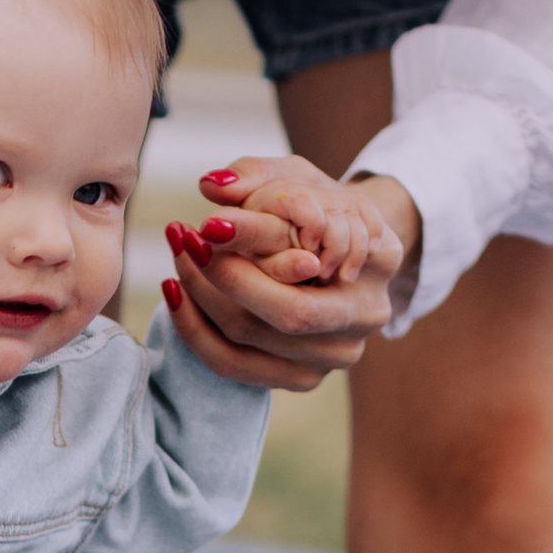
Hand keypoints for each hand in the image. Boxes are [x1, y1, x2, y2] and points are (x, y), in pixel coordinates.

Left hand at [159, 159, 418, 390]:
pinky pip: (234, 366)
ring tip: (177, 257)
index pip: (302, 282)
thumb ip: (255, 175)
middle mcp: (366, 319)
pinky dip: (194, 331)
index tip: (204, 226)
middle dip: (216, 280)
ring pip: (247, 345)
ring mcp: (335, 358)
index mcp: (378, 267)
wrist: (338, 249)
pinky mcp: (302, 378)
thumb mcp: (296, 177)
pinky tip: (174, 293)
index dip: (245, 260)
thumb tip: (211, 186)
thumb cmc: (315, 205)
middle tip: (183, 239)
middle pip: (279, 319)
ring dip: (197, 301)